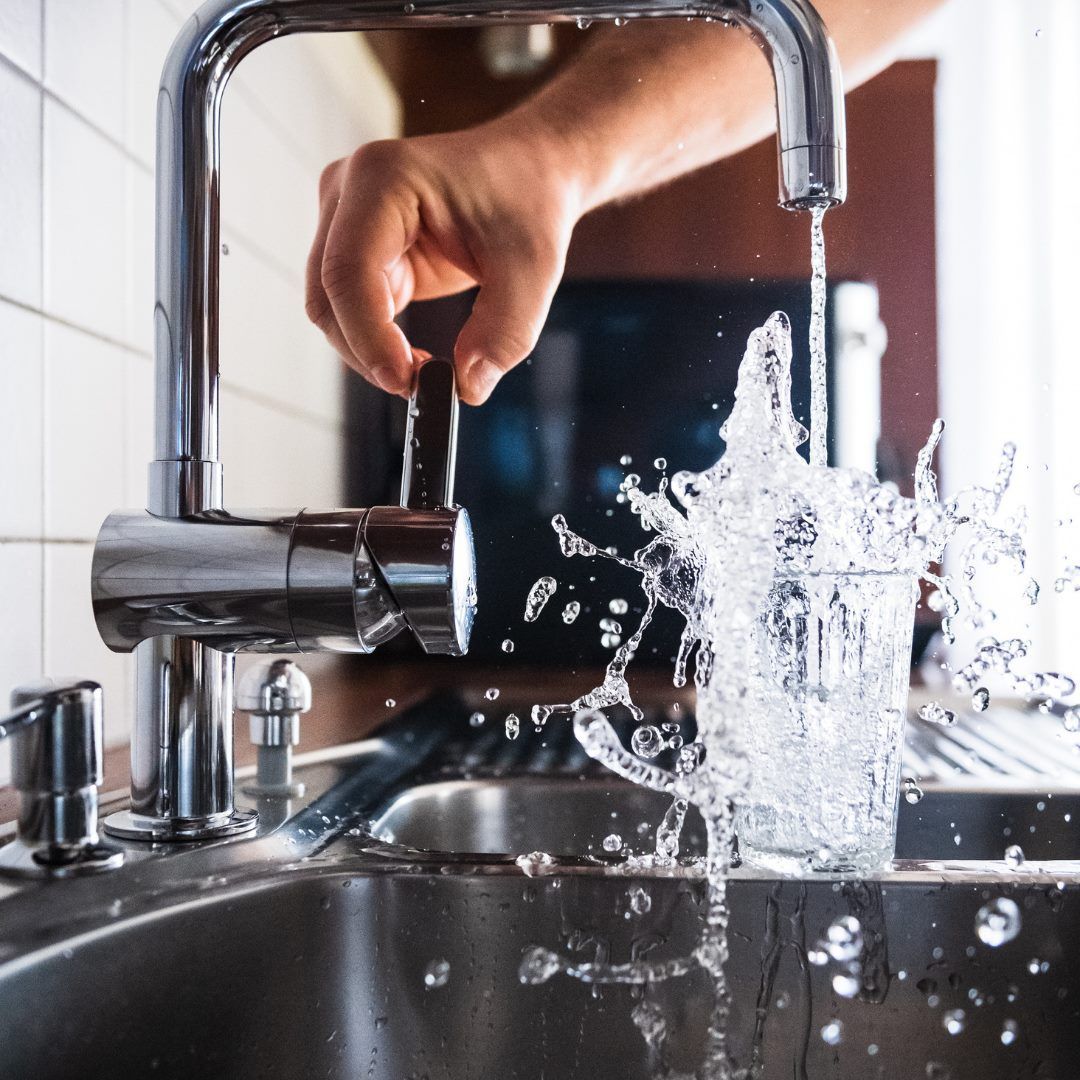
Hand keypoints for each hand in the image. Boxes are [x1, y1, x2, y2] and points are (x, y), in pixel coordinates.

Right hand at [305, 120, 583, 404]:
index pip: (349, 270)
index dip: (368, 335)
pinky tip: (416, 356)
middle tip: (420, 386)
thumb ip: (505, 332)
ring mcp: (345, 219)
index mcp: (384, 177)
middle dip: (367, 351)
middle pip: (327, 294)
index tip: (406, 381)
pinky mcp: (357, 248)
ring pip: (331, 308)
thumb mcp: (533, 269)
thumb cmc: (528, 200)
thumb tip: (468, 387)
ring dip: (369, 351)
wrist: (529, 171)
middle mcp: (349, 191)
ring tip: (425, 371)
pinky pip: (351, 309)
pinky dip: (377, 342)